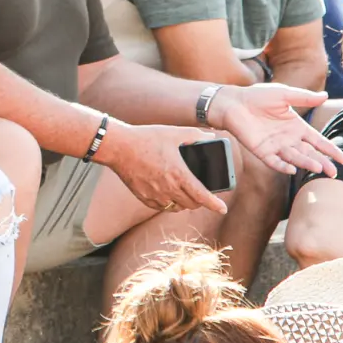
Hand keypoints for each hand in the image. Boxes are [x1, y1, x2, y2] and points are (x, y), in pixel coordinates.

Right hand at [95, 121, 226, 213]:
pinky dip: (169, 203)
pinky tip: (168, 193)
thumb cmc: (147, 138)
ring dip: (185, 203)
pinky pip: (162, 207)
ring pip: (177, 207)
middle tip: (202, 194)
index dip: (215, 205)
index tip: (223, 209)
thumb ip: (194, 135)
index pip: (202, 196)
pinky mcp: (144, 197)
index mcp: (179, 173)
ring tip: (185, 192)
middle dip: (200, 201)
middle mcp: (168, 188)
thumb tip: (210, 137)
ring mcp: (155, 195)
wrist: (119, 147)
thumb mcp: (173, 133)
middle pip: (192, 204)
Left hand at [208, 83, 342, 175]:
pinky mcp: (262, 151)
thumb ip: (304, 98)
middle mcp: (288, 139)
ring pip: (295, 158)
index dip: (329, 149)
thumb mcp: (284, 95)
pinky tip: (292, 170)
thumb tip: (325, 96)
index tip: (342, 159)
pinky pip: (274, 162)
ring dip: (306, 163)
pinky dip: (283, 166)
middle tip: (334, 173)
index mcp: (296, 126)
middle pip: (309, 153)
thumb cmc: (258, 96)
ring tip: (318, 168)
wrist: (234, 102)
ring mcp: (276, 146)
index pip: (317, 140)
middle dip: (322, 162)